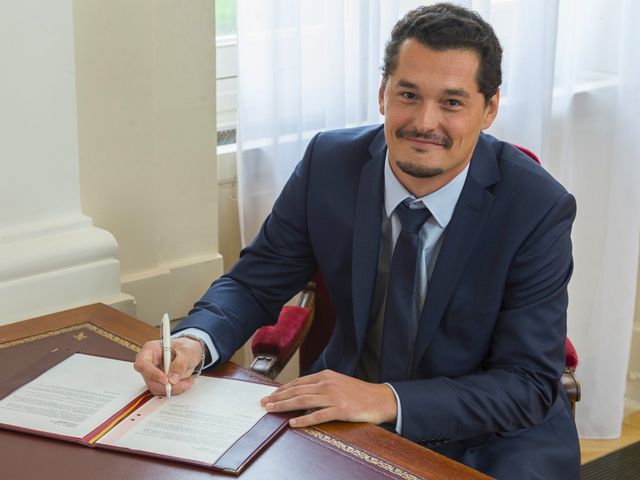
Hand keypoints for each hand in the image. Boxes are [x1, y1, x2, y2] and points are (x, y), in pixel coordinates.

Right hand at [134, 337, 202, 395]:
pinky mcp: (158, 382)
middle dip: (166, 385)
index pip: (143, 364)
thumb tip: (172, 379)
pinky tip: (184, 383)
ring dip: (173, 388)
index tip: (166, 380)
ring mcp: (153, 373)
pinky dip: (175, 390)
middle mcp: (149, 362)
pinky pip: (162, 390)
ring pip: (156, 387)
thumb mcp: (187, 352)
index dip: (153, 374)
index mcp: (151, 349)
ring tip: (187, 382)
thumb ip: (180, 364)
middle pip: (149, 379)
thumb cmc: (186, 348)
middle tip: (182, 383)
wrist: (191, 353)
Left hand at [260, 370, 397, 427]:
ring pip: (303, 400)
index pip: (299, 382)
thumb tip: (303, 392)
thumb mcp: (338, 383)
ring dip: (285, 406)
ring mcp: (334, 396)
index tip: (271, 395)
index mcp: (326, 376)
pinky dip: (304, 419)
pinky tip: (293, 422)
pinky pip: (318, 415)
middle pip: (297, 390)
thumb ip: (322, 386)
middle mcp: (328, 384)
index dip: (283, 389)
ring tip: (272, 410)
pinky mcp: (341, 409)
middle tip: (264, 403)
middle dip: (278, 397)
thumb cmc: (359, 393)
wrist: (380, 399)